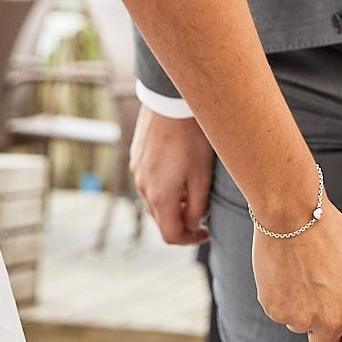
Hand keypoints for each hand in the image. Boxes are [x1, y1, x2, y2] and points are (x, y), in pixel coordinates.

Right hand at [132, 110, 217, 244]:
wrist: (171, 101)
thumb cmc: (192, 138)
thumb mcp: (202, 176)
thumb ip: (197, 207)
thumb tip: (194, 225)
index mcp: (160, 197)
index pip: (171, 235)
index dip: (190, 239)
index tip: (206, 231)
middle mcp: (142, 188)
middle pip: (161, 219)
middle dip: (182, 221)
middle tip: (203, 210)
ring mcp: (136, 172)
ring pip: (154, 201)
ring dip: (173, 204)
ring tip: (193, 189)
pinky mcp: (136, 157)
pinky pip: (148, 182)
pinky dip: (163, 187)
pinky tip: (180, 171)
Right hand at [251, 195, 341, 341]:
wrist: (293, 215)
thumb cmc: (333, 233)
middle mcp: (329, 323)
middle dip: (324, 327)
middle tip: (322, 294)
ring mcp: (299, 319)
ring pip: (301, 327)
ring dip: (303, 311)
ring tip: (305, 277)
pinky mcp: (275, 310)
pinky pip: (281, 315)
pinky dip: (284, 301)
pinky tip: (289, 274)